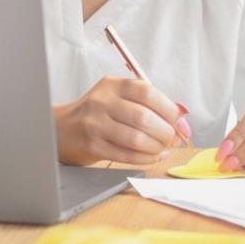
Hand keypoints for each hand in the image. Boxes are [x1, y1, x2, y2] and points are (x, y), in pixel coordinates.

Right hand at [54, 76, 186, 165]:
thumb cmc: (97, 113)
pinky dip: (145, 158)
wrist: (62, 128)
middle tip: (169, 138)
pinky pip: (127, 155)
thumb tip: (182, 120)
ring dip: (155, 147)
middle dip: (164, 132)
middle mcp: (102, 101)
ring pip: (136, 139)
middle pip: (144, 118)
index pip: (147, 92)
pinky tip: (151, 156)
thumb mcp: (118, 98)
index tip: (176, 120)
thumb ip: (149, 105)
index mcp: (113, 85)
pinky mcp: (93, 145)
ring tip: (160, 148)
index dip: (168, 109)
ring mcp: (95, 124)